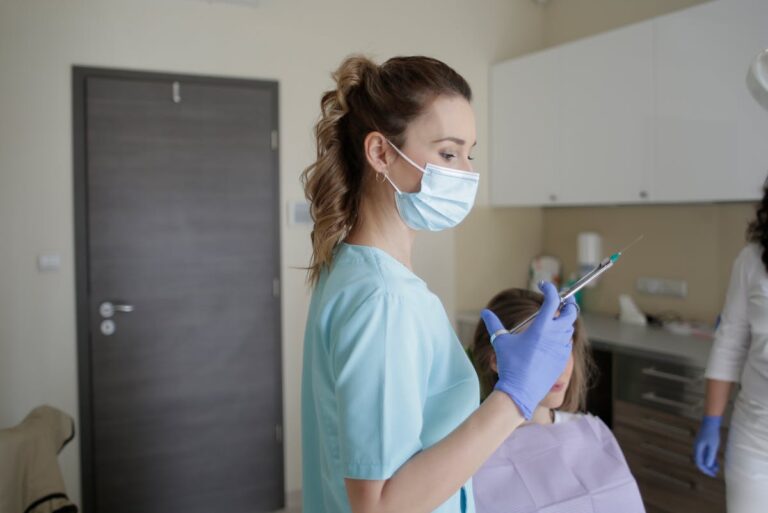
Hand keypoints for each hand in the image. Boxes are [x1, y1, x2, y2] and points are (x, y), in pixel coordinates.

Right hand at [481, 282, 576, 418]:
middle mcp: (554, 336)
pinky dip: (563, 337)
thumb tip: (485, 312)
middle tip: (561, 301)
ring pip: (569, 329)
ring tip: (556, 319)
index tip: (544, 286)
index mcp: (540, 328)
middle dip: (568, 304)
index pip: (552, 301)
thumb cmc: (510, 365)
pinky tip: (554, 339)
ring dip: (565, 321)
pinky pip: (567, 343)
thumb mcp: (500, 342)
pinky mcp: (563, 359)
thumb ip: (494, 324)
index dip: (550, 290)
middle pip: (570, 313)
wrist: (521, 390)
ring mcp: (561, 348)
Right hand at [694, 416, 721, 476]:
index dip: (705, 470)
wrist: (710, 422)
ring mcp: (699, 446)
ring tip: (716, 468)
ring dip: (709, 464)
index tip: (712, 474)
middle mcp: (697, 448)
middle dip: (707, 468)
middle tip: (715, 473)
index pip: (699, 463)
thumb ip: (710, 456)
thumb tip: (708, 466)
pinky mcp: (703, 444)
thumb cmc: (712, 433)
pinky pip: (705, 454)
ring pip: (702, 458)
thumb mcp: (713, 445)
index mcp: (697, 449)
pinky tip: (715, 462)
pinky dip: (709, 459)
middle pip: (700, 462)